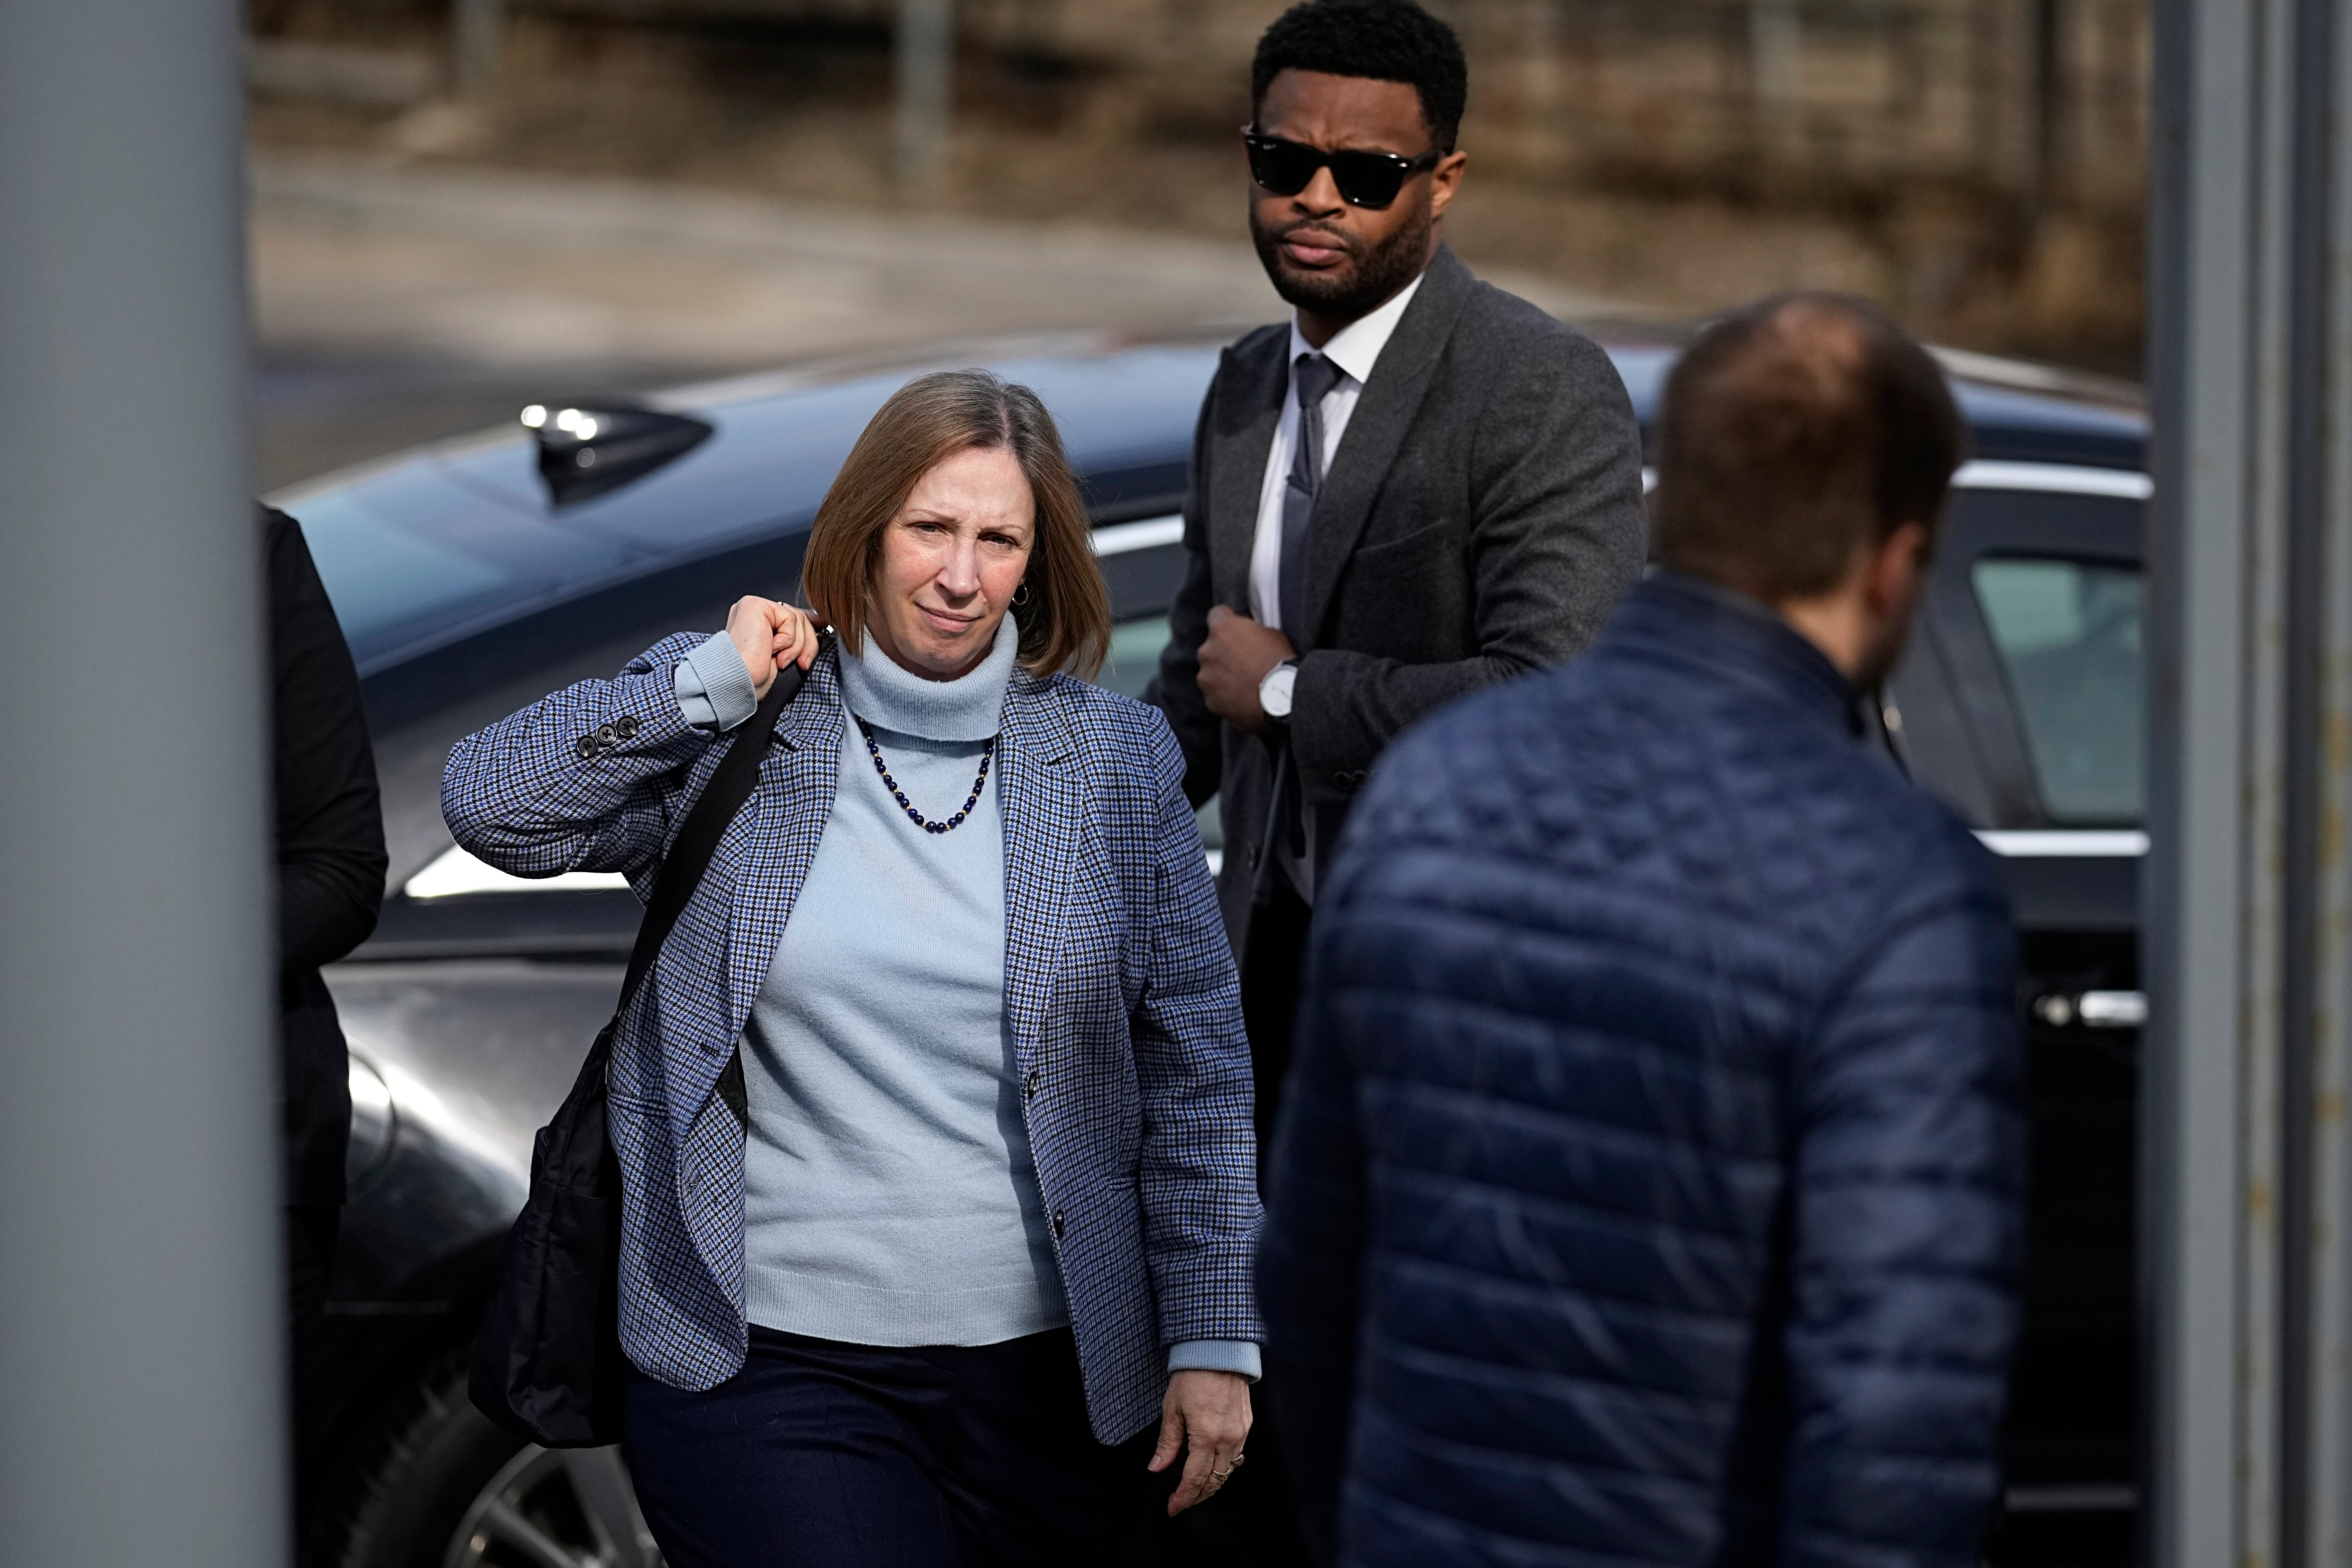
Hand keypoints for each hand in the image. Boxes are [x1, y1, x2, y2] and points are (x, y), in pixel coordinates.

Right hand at [725, 596, 819, 699]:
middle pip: (799, 617)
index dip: (811, 625)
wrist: (739, 681)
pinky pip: (790, 619)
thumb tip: (821, 624)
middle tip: (803, 663)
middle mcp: (755, 612)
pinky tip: (771, 650)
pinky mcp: (755, 605)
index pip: (792, 616)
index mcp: (759, 622)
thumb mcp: (785, 655)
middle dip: (808, 643)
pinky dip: (787, 640)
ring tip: (782, 661)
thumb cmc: (755, 675)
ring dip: (796, 646)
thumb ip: (798, 636)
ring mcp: (753, 606)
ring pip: (798, 619)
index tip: (824, 632)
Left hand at [1147, 1369, 1252, 1515]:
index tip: (1172, 1507)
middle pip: (1214, 1481)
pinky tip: (1211, 1466)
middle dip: (1197, 1496)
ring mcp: (1241, 1433)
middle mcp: (1228, 1439)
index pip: (1194, 1479)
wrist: (1219, 1351)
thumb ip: (1167, 1442)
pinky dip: (1223, 1467)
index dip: (1183, 1498)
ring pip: (1228, 1472)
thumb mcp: (1172, 1408)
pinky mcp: (1246, 1425)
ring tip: (1194, 1489)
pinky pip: (1236, 1456)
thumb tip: (1156, 1468)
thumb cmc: (1192, 1375)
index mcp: (1206, 1436)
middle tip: (1181, 1502)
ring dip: (1212, 1484)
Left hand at [1199, 605, 1294, 735]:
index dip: (1228, 620)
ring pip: (1210, 672)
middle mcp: (1207, 651)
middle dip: (1224, 652)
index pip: (1216, 615)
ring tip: (1243, 683)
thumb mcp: (1271, 634)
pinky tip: (1242, 698)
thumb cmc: (1280, 662)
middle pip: (1211, 647)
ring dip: (1222, 675)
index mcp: (1222, 629)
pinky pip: (1215, 694)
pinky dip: (1224, 695)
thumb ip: (1250, 632)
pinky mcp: (1210, 700)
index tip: (1235, 628)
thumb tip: (1247, 636)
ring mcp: (1206, 678)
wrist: (1282, 697)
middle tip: (1244, 662)